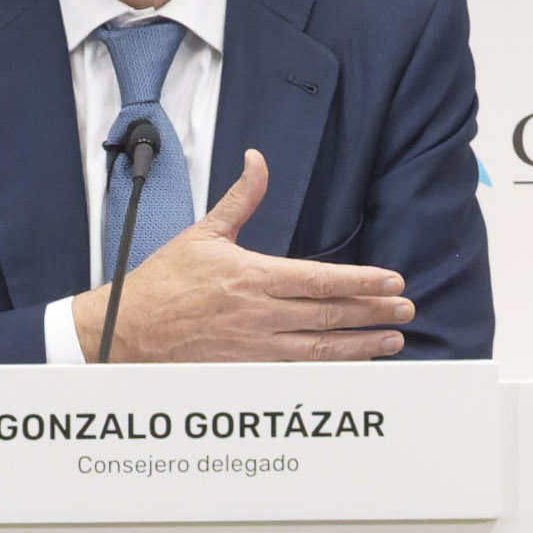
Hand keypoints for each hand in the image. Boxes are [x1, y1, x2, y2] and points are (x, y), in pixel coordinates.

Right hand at [86, 152, 413, 362]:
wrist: (126, 330)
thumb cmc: (162, 284)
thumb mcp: (203, 233)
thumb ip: (240, 199)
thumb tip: (257, 161)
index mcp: (251, 276)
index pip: (320, 280)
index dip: (362, 281)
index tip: (392, 280)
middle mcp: (258, 315)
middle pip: (329, 314)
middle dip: (373, 312)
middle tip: (405, 309)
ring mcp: (254, 347)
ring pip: (321, 348)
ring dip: (361, 345)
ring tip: (391, 340)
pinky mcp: (246, 370)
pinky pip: (298, 371)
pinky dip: (329, 369)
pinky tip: (351, 366)